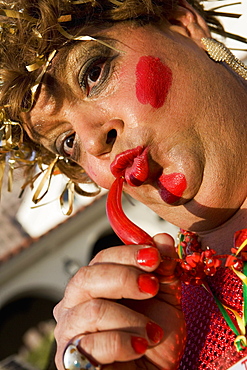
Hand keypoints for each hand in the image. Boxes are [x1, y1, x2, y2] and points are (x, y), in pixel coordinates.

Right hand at [53, 233, 185, 369]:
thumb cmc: (154, 339)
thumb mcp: (165, 300)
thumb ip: (163, 270)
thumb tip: (162, 238)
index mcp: (94, 285)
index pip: (101, 258)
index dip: (128, 254)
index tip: (154, 257)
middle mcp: (73, 304)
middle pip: (86, 278)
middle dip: (124, 279)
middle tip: (152, 287)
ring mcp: (68, 332)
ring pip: (91, 311)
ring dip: (130, 319)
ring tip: (153, 332)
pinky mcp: (70, 360)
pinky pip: (92, 344)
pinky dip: (124, 343)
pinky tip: (141, 347)